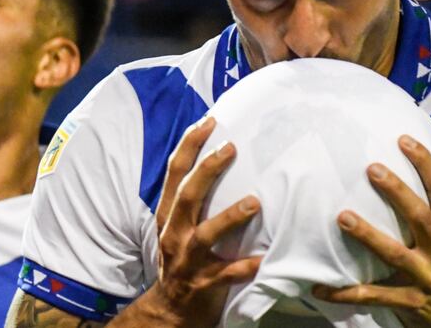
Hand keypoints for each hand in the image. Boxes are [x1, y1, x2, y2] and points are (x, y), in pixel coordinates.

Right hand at [152, 117, 261, 327]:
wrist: (170, 309)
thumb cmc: (183, 256)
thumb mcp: (178, 224)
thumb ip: (194, 195)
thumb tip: (219, 155)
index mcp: (168, 215)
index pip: (175, 173)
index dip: (189, 145)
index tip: (208, 122)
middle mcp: (174, 233)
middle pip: (188, 196)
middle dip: (207, 170)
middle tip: (231, 148)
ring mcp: (187, 260)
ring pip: (206, 234)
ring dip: (229, 217)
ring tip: (254, 202)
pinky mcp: (204, 284)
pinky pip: (227, 274)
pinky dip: (244, 266)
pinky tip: (263, 259)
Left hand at [313, 135, 430, 327]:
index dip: (426, 163)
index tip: (403, 140)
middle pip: (420, 215)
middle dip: (397, 191)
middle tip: (372, 168)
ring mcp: (426, 276)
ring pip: (395, 254)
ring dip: (369, 235)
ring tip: (343, 217)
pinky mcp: (409, 301)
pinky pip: (374, 296)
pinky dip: (347, 293)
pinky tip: (320, 288)